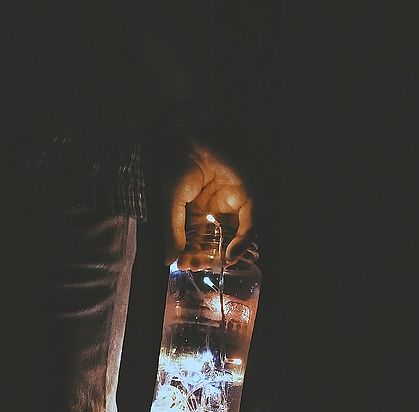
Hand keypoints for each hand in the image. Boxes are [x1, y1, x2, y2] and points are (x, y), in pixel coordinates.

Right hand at [158, 134, 256, 266]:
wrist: (188, 138)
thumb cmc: (174, 165)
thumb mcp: (168, 204)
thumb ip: (172, 233)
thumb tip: (169, 261)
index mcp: (194, 208)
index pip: (194, 237)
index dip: (189, 253)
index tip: (182, 266)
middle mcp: (213, 207)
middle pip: (212, 239)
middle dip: (204, 255)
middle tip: (194, 267)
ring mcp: (230, 202)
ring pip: (231, 236)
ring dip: (222, 253)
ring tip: (210, 264)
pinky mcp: (247, 196)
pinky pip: (250, 225)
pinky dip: (243, 242)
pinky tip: (229, 255)